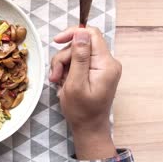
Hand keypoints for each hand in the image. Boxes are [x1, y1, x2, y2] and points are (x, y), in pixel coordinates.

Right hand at [49, 27, 121, 159]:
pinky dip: (67, 69)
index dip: (73, 34)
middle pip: (80, 44)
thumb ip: (79, 57)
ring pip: (76, 53)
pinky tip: (63, 81)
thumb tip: (80, 33)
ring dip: (62, 64)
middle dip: (63, 57)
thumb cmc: (81, 110)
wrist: (88, 127)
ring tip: (57, 81)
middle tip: (54, 75)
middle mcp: (107, 62)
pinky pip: (78, 62)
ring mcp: (102, 67)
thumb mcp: (75, 83)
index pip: (91, 35)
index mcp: (106, 64)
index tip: (56, 41)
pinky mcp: (96, 71)